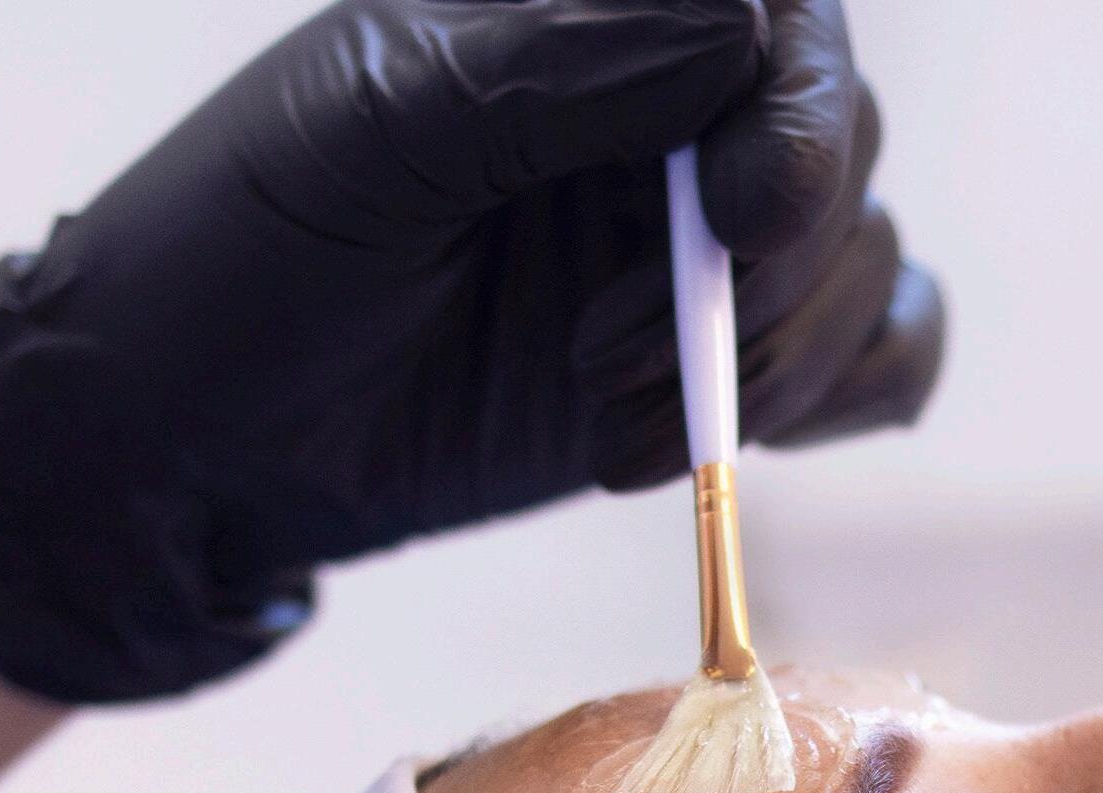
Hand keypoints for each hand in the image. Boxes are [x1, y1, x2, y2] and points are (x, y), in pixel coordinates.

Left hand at [0, 0, 943, 705]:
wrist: (214, 440)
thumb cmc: (253, 255)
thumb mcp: (375, 133)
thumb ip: (550, 69)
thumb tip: (744, 28)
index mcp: (577, 12)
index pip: (777, 4)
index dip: (796, 104)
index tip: (737, 214)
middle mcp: (663, 110)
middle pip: (838, 138)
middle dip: (764, 274)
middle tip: (607, 354)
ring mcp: (698, 242)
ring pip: (867, 260)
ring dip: (772, 364)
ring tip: (611, 425)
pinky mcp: (721, 365)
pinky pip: (888, 353)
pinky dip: (843, 397)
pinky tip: (707, 440)